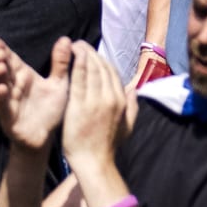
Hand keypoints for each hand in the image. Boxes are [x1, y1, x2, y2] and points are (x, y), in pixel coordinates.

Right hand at [0, 36, 70, 154]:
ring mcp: (10, 101)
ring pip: (3, 86)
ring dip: (0, 76)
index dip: (4, 50)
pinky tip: (2, 89)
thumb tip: (66, 39)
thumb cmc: (50, 109)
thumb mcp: (59, 84)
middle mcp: (15, 86)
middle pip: (6, 70)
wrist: (45, 137)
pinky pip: (5, 106)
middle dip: (1, 60)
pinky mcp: (9, 116)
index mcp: (25, 76)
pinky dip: (2, 98)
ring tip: (0, 66)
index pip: (13, 60)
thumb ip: (60, 64)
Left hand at [56, 35, 135, 184]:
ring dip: (83, 53)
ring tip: (74, 45)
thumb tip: (134, 90)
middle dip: (91, 52)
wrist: (93, 162)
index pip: (113, 73)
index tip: (92, 54)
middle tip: (79, 44)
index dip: (102, 60)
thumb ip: (132, 107)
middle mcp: (111, 97)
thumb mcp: (127, 126)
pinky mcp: (80, 104)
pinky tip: (72, 54)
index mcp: (121, 101)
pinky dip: (77, 63)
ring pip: (92, 69)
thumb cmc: (107, 146)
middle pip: (102, 67)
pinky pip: (80, 78)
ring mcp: (96, 100)